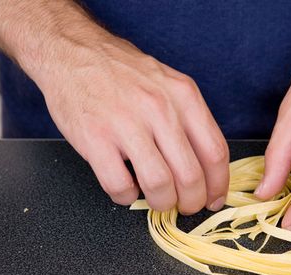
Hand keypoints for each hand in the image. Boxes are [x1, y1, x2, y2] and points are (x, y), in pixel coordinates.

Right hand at [37, 35, 228, 212]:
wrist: (72, 51)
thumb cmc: (124, 72)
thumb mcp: (169, 83)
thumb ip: (189, 119)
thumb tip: (206, 164)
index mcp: (184, 96)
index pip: (215, 152)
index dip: (218, 185)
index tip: (214, 199)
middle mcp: (159, 109)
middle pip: (190, 176)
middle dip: (192, 202)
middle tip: (186, 206)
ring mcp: (125, 124)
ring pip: (159, 185)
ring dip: (162, 203)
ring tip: (158, 200)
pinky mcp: (94, 139)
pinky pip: (119, 186)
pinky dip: (126, 197)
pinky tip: (126, 188)